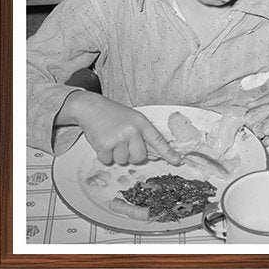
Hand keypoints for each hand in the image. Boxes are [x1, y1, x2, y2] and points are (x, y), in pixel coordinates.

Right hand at [62, 92, 181, 165]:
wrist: (90, 107)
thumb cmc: (112, 114)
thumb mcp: (132, 119)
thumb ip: (143, 136)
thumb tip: (156, 156)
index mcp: (141, 123)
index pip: (158, 140)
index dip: (168, 152)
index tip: (178, 160)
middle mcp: (132, 130)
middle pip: (139, 157)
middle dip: (131, 155)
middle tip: (122, 143)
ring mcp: (118, 138)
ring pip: (123, 160)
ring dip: (116, 154)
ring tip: (111, 139)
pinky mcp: (105, 145)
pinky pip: (108, 160)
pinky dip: (104, 155)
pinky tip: (102, 141)